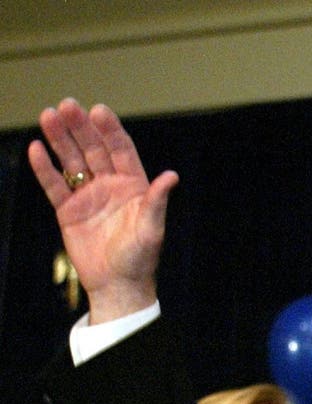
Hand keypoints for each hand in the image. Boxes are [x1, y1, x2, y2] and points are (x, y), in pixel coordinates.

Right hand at [27, 98, 177, 322]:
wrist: (117, 285)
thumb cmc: (140, 258)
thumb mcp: (151, 229)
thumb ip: (157, 201)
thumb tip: (171, 176)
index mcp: (133, 185)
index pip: (120, 150)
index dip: (109, 130)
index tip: (98, 110)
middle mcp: (110, 185)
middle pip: (92, 149)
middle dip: (80, 127)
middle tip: (66, 105)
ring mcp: (87, 195)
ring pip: (71, 161)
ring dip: (60, 139)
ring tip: (48, 115)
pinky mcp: (67, 210)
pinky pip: (54, 185)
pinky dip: (44, 168)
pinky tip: (36, 148)